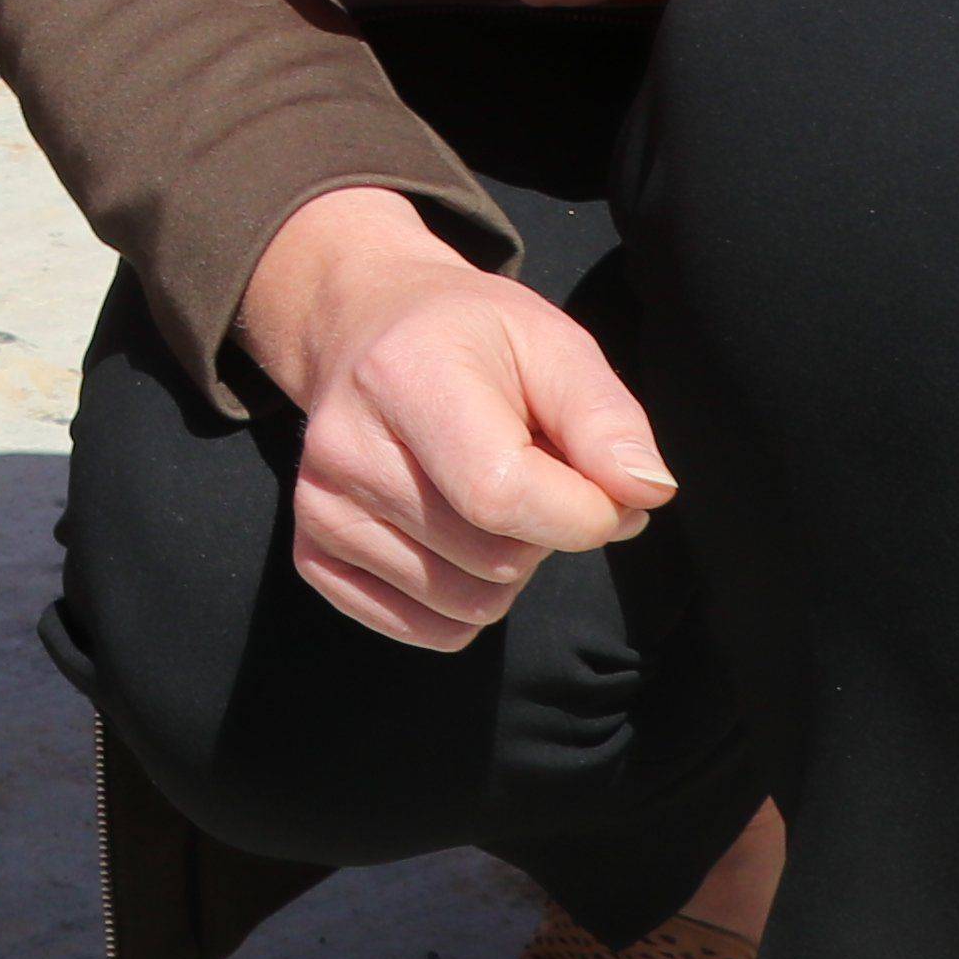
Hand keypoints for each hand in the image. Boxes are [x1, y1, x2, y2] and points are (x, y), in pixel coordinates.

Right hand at [231, 185, 675, 648]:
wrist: (365, 327)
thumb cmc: (472, 338)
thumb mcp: (552, 343)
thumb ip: (606, 419)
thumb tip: (645, 495)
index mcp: (403, 376)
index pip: (501, 496)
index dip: (581, 514)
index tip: (604, 491)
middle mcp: (345, 448)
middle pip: (492, 560)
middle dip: (547, 534)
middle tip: (535, 472)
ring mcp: (321, 507)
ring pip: (467, 605)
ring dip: (508, 567)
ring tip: (490, 495)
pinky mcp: (313, 554)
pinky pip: (428, 631)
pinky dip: (465, 601)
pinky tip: (455, 531)